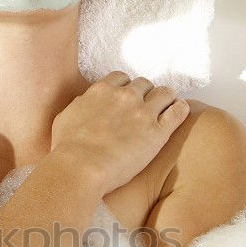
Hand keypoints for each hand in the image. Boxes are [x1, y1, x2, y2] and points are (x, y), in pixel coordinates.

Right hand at [50, 72, 189, 195]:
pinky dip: (180, 109)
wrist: (80, 168)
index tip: (126, 98)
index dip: (126, 88)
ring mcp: (143, 113)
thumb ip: (80, 105)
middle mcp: (125, 96)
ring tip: (166, 108)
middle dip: (145, 94)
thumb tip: (86, 103)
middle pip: (145, 84)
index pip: (122, 78)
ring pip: (165, 93)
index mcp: (102, 90)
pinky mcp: (157, 132)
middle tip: (145, 108)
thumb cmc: (67, 149)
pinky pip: (178, 111)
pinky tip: (179, 112)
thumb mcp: (65, 118)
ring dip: (165, 99)